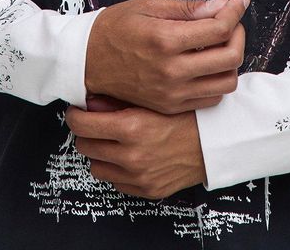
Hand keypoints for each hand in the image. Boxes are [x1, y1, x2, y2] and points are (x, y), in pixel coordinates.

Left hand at [66, 94, 206, 199]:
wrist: (214, 142)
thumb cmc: (187, 115)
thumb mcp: (154, 99)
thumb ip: (118, 100)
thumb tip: (90, 102)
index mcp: (132, 127)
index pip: (82, 125)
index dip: (75, 115)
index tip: (76, 111)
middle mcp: (132, 155)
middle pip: (85, 146)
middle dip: (86, 133)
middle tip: (94, 123)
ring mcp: (138, 176)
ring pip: (96, 167)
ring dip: (100, 152)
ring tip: (112, 140)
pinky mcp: (146, 190)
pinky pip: (115, 181)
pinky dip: (116, 169)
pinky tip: (127, 154)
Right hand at [85, 0, 249, 113]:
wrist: (85, 61)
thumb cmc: (114, 28)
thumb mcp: (148, 6)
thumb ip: (188, 8)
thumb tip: (221, 6)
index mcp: (166, 40)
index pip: (220, 28)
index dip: (236, 11)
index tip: (240, 1)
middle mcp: (172, 70)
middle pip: (231, 57)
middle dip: (239, 34)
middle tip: (231, 22)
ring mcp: (172, 92)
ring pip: (226, 82)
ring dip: (231, 60)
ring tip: (220, 43)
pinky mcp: (170, 106)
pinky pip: (210, 98)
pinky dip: (217, 79)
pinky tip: (207, 63)